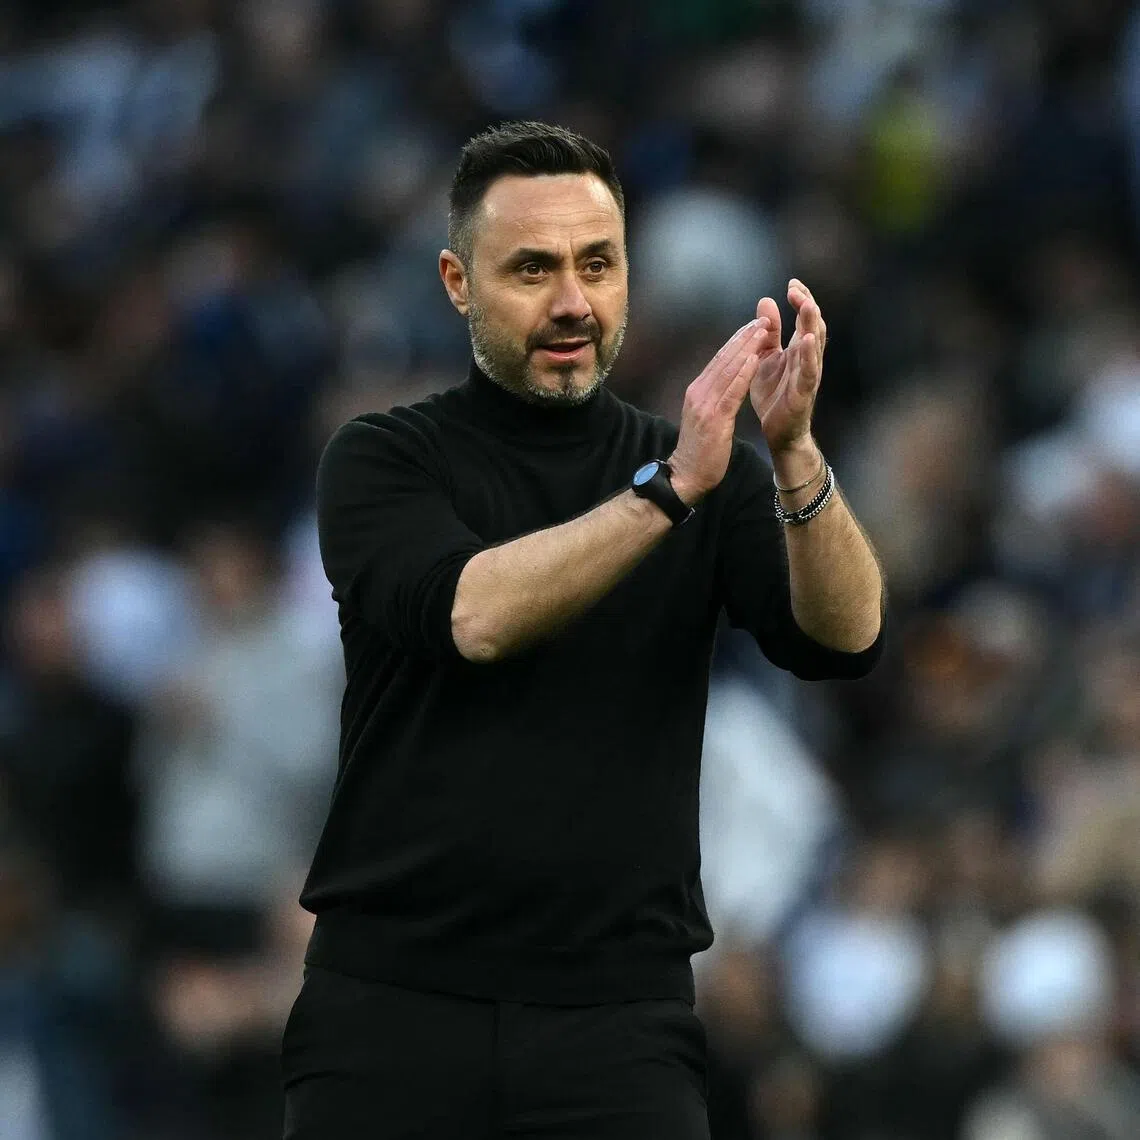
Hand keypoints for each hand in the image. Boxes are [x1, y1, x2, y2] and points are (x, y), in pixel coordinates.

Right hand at [668, 318, 767, 503]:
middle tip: (762, 318)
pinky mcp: (714, 419)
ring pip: (729, 370)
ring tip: (763, 330)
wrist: (686, 476)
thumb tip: (726, 382)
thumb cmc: (700, 451)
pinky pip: (731, 392)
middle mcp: (698, 392)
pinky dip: (743, 373)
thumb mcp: (705, 417)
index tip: (753, 325)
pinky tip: (755, 359)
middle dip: (744, 337)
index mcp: (697, 391)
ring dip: (747, 348)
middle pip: (724, 359)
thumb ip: (714, 398)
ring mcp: (704, 405)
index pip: (719, 360)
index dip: (737, 341)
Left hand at [750, 280, 825, 457]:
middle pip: (813, 326)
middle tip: (795, 289)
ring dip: (812, 324)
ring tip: (807, 305)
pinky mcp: (804, 393)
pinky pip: (810, 372)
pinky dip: (810, 355)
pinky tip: (808, 341)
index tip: (792, 283)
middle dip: (807, 306)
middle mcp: (808, 359)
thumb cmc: (775, 394)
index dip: (801, 300)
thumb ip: (769, 332)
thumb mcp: (767, 358)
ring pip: (815, 346)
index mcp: (798, 349)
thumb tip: (766, 300)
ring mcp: (809, 375)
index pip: (804, 319)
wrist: (777, 431)